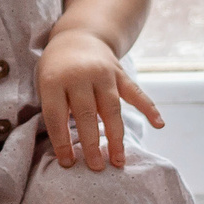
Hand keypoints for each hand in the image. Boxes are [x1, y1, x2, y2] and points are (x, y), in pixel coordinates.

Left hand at [40, 30, 165, 170]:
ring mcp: (103, 74)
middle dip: (91, 143)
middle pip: (86, 114)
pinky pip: (135, 92)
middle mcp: (80, 76)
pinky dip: (149, 108)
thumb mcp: (45, 83)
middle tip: (96, 167)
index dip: (61, 142)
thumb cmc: (58, 68)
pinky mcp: (120, 73)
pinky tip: (159, 124)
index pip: (56, 116)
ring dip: (116, 137)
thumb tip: (67, 150)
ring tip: (118, 160)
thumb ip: (55, 110)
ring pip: (111, 109)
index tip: (68, 163)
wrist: (78, 36)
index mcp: (54, 80)